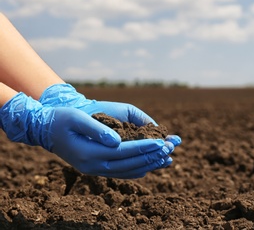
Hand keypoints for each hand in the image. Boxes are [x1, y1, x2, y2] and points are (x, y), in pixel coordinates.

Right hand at [0, 93, 176, 178]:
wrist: (45, 130)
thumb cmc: (62, 119)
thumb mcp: (76, 119)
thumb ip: (97, 130)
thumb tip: (117, 141)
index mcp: (90, 153)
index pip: (124, 152)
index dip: (144, 147)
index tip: (162, 143)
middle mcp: (94, 166)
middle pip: (129, 164)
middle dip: (151, 157)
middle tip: (170, 150)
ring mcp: (95, 170)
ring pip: (128, 171)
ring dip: (148, 165)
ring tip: (167, 159)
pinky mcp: (97, 169)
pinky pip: (121, 173)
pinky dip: (138, 169)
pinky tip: (150, 165)